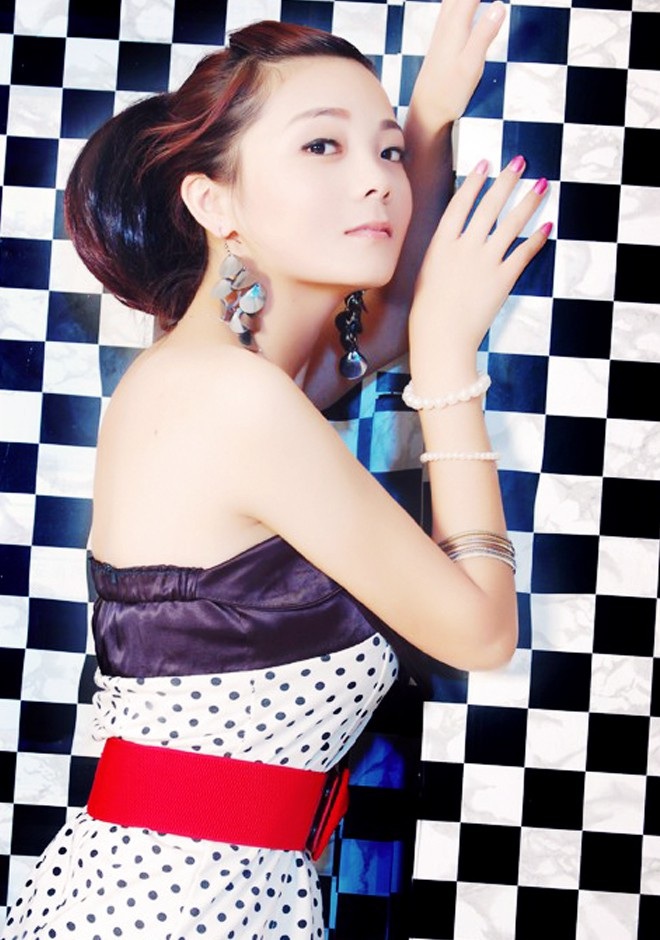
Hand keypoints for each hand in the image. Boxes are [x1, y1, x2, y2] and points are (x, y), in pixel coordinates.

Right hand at [409, 157, 551, 367]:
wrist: (441, 336)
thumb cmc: (428, 310)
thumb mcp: (428, 272)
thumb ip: (444, 251)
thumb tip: (456, 238)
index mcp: (442, 243)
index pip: (461, 203)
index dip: (475, 181)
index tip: (487, 163)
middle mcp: (465, 246)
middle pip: (490, 205)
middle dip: (507, 180)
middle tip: (520, 161)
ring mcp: (486, 262)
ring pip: (512, 223)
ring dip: (529, 201)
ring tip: (542, 185)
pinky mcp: (503, 279)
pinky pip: (524, 253)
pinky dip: (537, 238)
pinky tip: (547, 226)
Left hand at [411, 0, 506, 129]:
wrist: (426, 110)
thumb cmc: (449, 92)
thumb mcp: (470, 66)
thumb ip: (483, 35)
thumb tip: (499, 4)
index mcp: (456, 24)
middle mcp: (447, 21)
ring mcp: (443, 27)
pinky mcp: (442, 35)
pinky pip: (452, 3)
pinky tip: (463, 3)